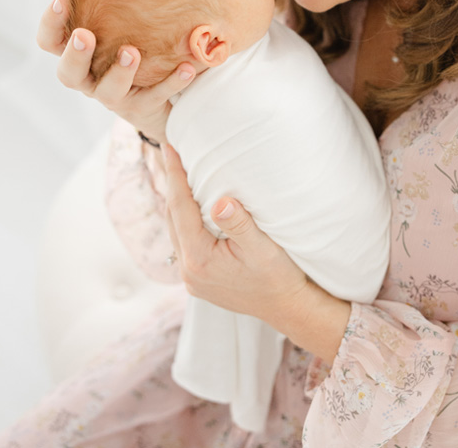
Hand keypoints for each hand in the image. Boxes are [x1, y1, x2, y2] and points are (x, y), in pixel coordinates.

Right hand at [37, 0, 195, 142]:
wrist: (158, 96)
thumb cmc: (133, 43)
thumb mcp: (120, 19)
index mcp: (77, 53)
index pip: (49, 41)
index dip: (50, 22)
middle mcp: (88, 77)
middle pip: (68, 73)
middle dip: (75, 54)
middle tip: (86, 35)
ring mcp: (114, 96)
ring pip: (107, 91)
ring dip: (118, 72)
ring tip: (133, 52)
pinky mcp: (142, 108)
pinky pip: (155, 97)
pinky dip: (169, 83)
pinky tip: (187, 67)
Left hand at [160, 142, 348, 361]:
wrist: (289, 310)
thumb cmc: (280, 279)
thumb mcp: (264, 249)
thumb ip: (240, 224)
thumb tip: (220, 201)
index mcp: (199, 258)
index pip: (180, 206)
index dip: (174, 174)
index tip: (169, 146)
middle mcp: (188, 270)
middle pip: (172, 217)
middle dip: (171, 184)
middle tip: (172, 153)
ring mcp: (191, 277)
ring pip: (176, 229)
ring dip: (177, 202)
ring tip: (179, 174)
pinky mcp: (198, 279)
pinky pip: (183, 242)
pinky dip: (185, 220)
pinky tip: (192, 206)